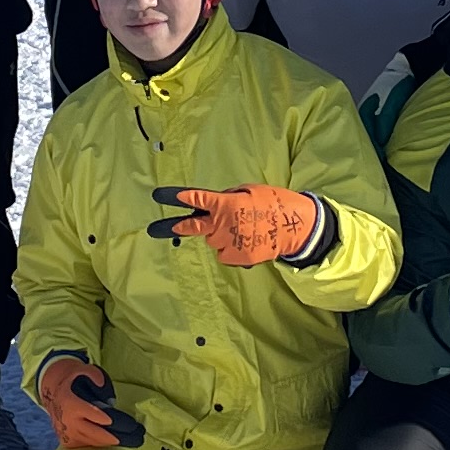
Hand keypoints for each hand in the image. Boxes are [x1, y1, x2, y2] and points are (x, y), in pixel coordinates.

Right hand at [32, 354, 142, 449]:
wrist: (53, 395)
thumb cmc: (73, 382)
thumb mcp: (82, 370)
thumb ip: (94, 375)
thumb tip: (102, 386)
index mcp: (69, 402)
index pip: (86, 412)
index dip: (99, 417)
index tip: (111, 420)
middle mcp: (67, 420)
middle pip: (92, 432)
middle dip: (111, 437)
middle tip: (130, 437)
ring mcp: (67, 433)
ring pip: (92, 441)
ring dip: (108, 442)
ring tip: (126, 440)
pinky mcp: (67, 442)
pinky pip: (86, 445)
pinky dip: (99, 443)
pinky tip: (110, 441)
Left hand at [147, 186, 321, 266]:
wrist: (295, 227)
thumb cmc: (273, 203)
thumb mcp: (250, 191)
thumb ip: (229, 197)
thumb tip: (217, 204)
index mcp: (226, 204)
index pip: (197, 199)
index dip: (178, 197)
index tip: (160, 196)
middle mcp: (224, 224)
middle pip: (194, 227)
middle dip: (176, 227)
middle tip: (154, 229)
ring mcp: (229, 243)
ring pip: (213, 241)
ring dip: (221, 236)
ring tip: (242, 231)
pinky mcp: (237, 259)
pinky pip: (224, 254)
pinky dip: (231, 250)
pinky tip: (247, 242)